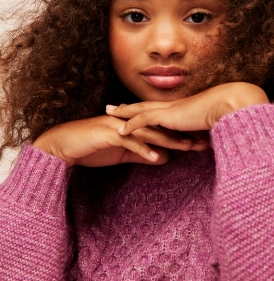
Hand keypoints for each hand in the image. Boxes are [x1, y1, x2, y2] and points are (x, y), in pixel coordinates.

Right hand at [32, 115, 207, 167]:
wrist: (65, 145)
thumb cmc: (92, 147)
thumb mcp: (122, 153)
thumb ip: (142, 154)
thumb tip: (163, 158)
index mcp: (133, 125)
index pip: (160, 129)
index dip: (179, 135)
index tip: (198, 142)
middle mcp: (129, 122)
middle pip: (160, 128)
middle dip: (181, 135)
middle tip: (202, 142)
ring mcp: (119, 126)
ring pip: (148, 132)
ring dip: (168, 140)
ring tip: (187, 148)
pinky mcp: (108, 134)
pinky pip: (129, 142)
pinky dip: (143, 150)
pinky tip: (156, 158)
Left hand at [107, 82, 268, 135]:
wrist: (231, 108)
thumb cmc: (227, 119)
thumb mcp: (212, 130)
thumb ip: (205, 136)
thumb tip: (207, 144)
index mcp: (182, 109)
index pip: (158, 108)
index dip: (145, 108)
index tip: (133, 109)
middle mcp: (173, 106)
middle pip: (144, 104)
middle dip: (127, 106)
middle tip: (112, 106)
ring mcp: (170, 109)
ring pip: (140, 108)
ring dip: (123, 111)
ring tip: (108, 112)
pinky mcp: (169, 116)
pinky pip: (144, 119)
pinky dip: (131, 124)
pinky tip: (119, 129)